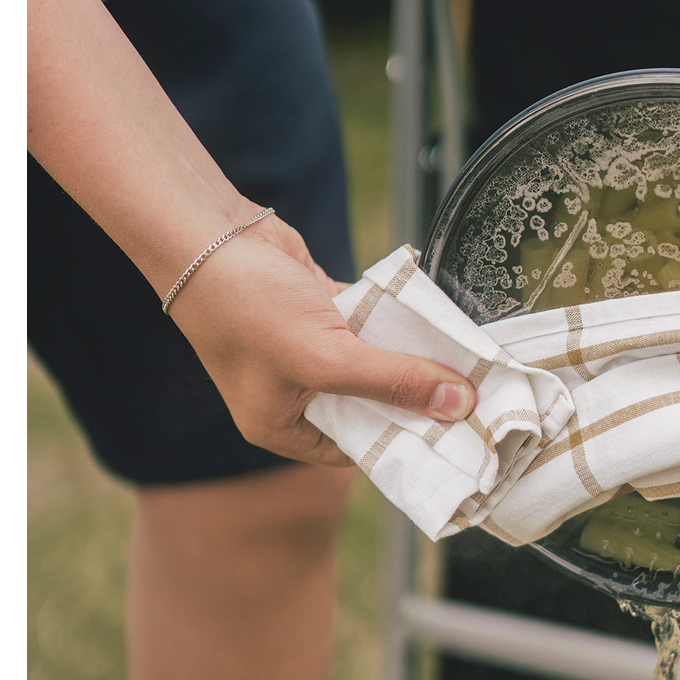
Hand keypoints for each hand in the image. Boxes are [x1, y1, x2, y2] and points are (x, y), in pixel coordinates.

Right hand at [165, 209, 476, 464]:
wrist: (205, 233)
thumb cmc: (243, 306)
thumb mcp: (325, 356)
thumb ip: (393, 381)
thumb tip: (457, 404)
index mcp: (281, 425)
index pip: (358, 447)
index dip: (404, 441)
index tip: (457, 434)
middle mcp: (294, 392)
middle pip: (373, 403)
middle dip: (417, 397)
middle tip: (473, 396)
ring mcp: (309, 349)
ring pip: (376, 360)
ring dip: (413, 355)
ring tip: (468, 360)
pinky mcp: (321, 310)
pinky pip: (371, 323)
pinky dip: (397, 318)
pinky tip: (436, 319)